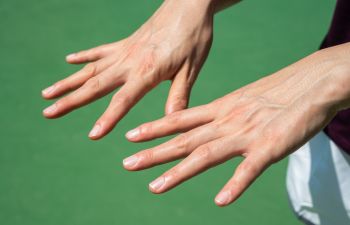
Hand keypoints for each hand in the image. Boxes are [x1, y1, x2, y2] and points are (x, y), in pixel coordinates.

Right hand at [42, 0, 213, 138]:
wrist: (189, 4)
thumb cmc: (193, 37)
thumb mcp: (191, 69)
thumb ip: (179, 95)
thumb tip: (171, 121)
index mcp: (147, 71)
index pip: (123, 100)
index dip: (108, 119)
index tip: (92, 135)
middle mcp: (129, 61)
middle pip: (95, 85)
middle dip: (70, 101)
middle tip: (47, 113)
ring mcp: (124, 50)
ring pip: (90, 69)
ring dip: (68, 82)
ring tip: (46, 93)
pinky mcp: (125, 43)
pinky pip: (100, 51)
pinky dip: (84, 57)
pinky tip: (69, 61)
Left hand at [122, 43, 349, 205]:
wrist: (312, 83)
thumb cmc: (279, 93)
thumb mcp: (244, 101)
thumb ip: (225, 115)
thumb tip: (209, 126)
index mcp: (222, 109)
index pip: (181, 119)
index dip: (155, 128)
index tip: (131, 136)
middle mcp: (227, 121)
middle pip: (184, 140)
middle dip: (154, 152)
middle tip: (126, 164)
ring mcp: (246, 135)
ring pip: (205, 155)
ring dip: (179, 173)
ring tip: (154, 187)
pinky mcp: (270, 148)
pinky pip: (249, 170)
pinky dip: (235, 185)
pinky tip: (221, 201)